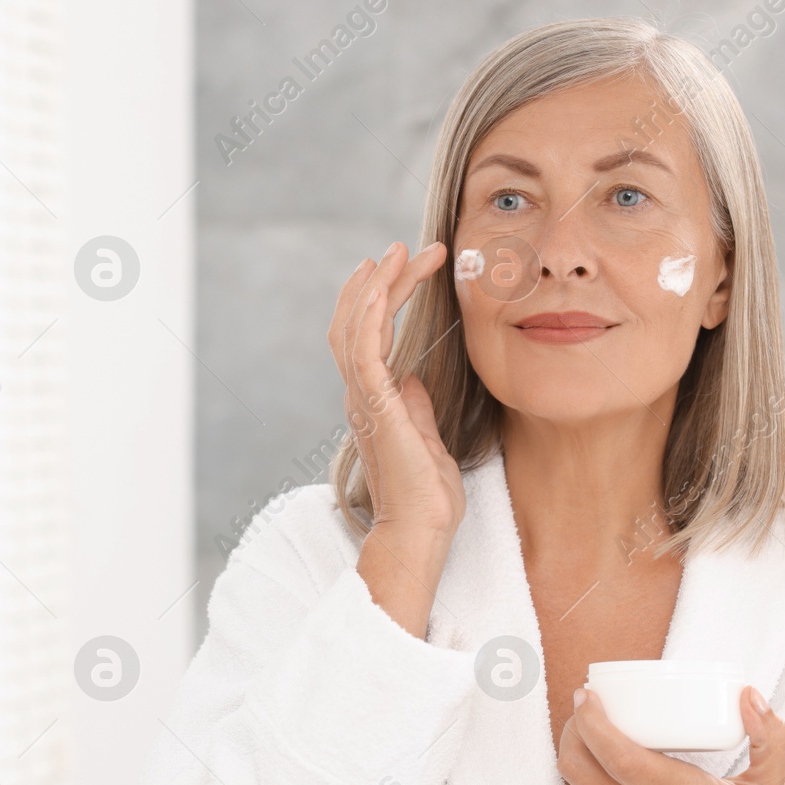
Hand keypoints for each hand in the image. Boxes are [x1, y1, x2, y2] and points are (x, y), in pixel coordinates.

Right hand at [328, 241, 464, 636]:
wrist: (421, 536)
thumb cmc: (429, 502)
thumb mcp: (429, 442)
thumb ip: (416, 409)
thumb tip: (413, 380)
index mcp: (372, 403)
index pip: (366, 337)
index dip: (382, 298)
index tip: (407, 267)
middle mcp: (360, 396)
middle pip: (355, 322)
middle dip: (380, 280)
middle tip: (408, 248)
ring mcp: (363, 399)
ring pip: (355, 325)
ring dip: (378, 283)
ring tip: (402, 251)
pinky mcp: (374, 405)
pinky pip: (363, 345)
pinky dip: (373, 306)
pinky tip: (388, 279)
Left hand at [557, 685, 784, 784]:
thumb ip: (770, 737)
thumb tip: (749, 695)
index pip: (619, 760)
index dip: (593, 725)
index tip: (588, 695)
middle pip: (580, 771)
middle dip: (572, 730)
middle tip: (588, 701)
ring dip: (578, 749)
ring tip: (596, 718)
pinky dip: (592, 769)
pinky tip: (610, 749)